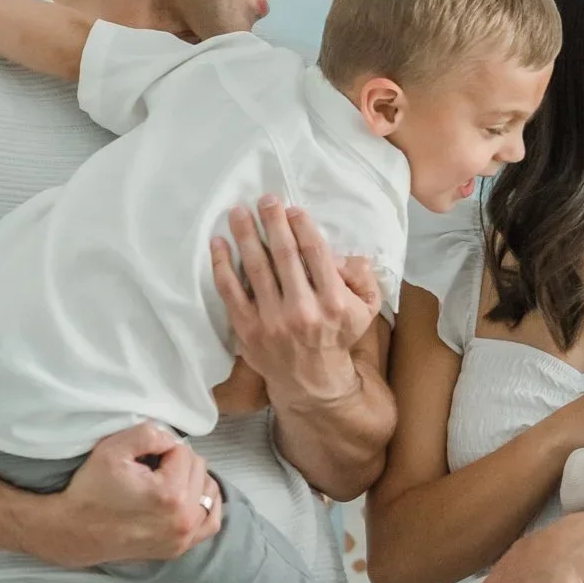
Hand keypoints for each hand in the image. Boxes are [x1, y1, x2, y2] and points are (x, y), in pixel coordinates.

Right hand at [21, 422, 221, 566]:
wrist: (76, 532)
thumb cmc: (92, 489)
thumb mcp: (112, 449)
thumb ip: (149, 433)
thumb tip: (171, 438)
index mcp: (170, 494)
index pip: (183, 451)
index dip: (160, 448)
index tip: (141, 459)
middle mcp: (184, 519)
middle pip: (198, 468)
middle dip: (176, 462)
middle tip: (150, 469)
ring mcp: (184, 537)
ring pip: (208, 491)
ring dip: (191, 480)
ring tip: (165, 481)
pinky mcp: (180, 547)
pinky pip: (211, 521)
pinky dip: (203, 504)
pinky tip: (187, 497)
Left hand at [210, 198, 378, 410]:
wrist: (313, 383)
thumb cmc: (337, 337)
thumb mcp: (365, 310)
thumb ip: (362, 277)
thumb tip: (344, 253)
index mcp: (333, 301)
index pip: (314, 253)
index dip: (301, 226)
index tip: (291, 209)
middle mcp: (302, 310)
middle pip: (283, 254)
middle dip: (273, 222)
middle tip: (264, 199)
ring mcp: (272, 321)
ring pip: (255, 268)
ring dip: (245, 235)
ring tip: (238, 212)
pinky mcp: (248, 329)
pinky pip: (230, 292)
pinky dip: (222, 265)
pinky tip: (218, 243)